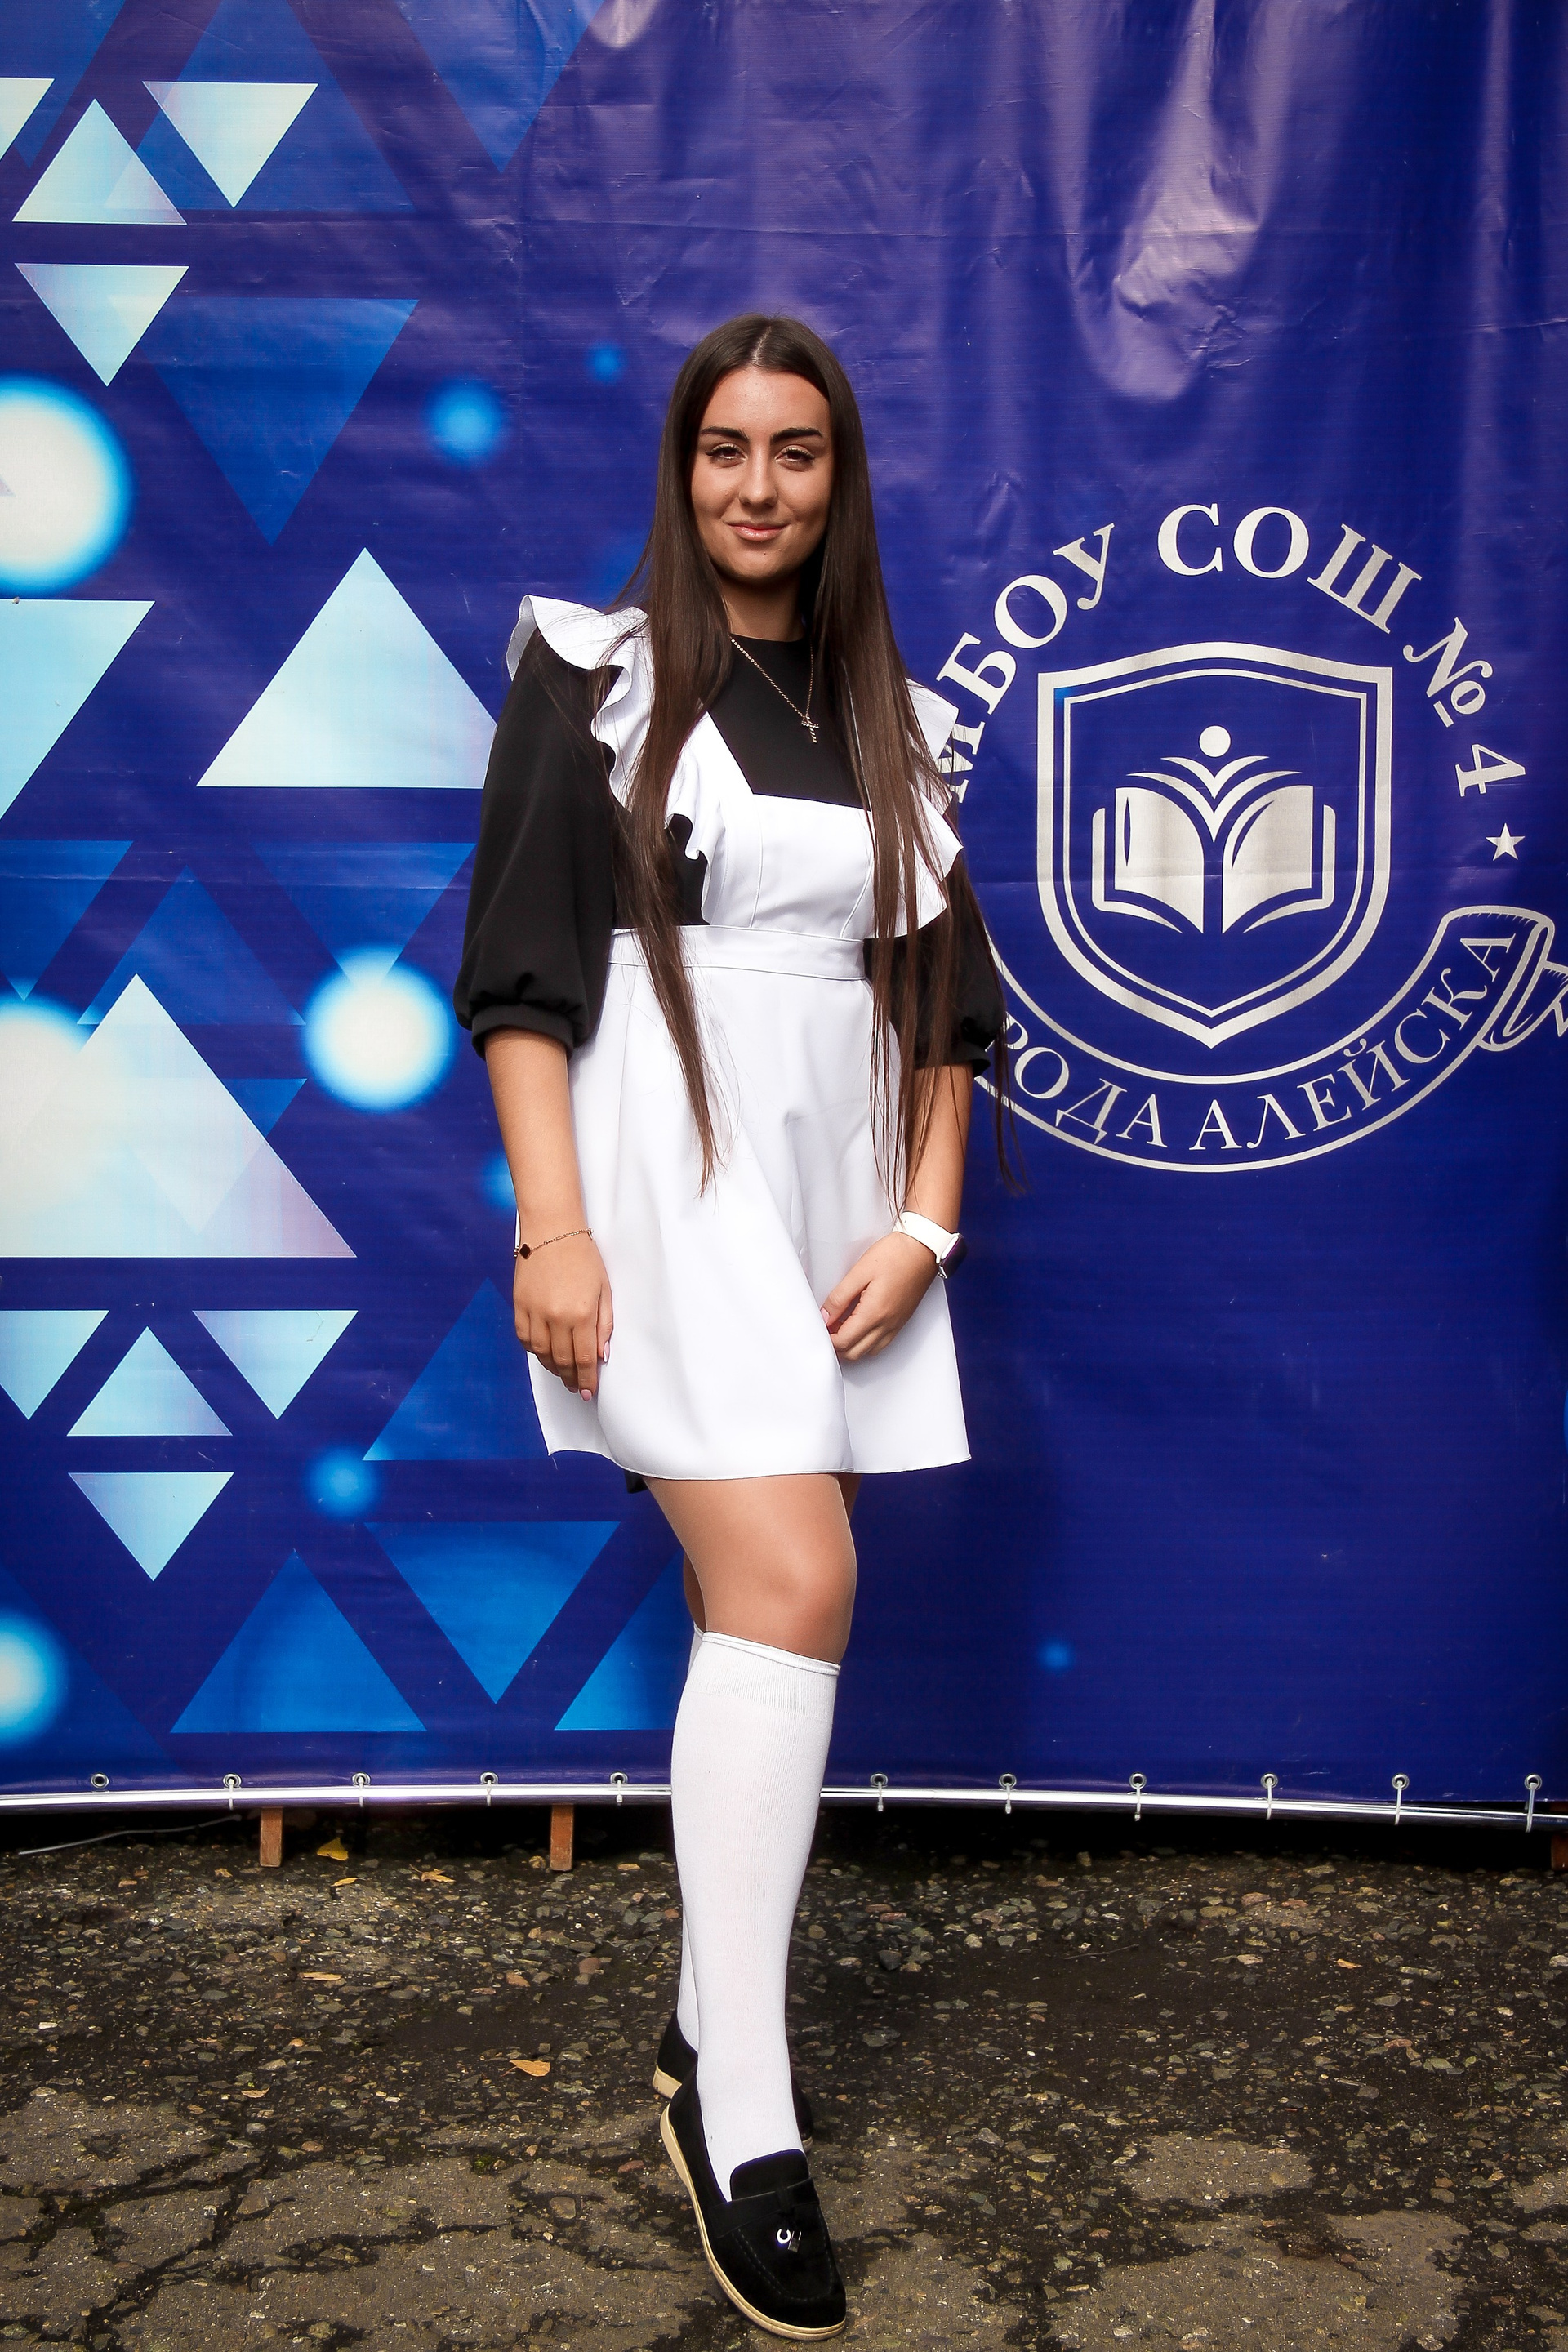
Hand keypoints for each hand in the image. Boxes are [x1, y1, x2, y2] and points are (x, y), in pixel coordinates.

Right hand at [514, 1234, 612, 1399]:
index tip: (588, 1392)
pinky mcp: (519, 1305)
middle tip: (576, 1387)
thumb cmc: (584, 1257)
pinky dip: (533, 1350)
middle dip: (571, 1378)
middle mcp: (556, 1317)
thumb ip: (604, 1325)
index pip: (585, 1358)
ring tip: (562, 1372)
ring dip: (552, 1367)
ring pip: (541, 1353)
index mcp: (582, 1313)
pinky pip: (524, 1338)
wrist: (552, 1230)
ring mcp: (535, 1312)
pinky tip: (543, 1353)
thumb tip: (602, 1355)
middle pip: (562, 1360)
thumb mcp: (604, 1290)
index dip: (587, 1379)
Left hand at [820, 1231, 937, 1362]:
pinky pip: (881, 1344)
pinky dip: (866, 1343)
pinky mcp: (901, 1321)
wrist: (923, 1249)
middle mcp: (886, 1324)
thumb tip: (824, 1316)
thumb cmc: (895, 1255)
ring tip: (840, 1327)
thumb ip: (839, 1297)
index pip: (843, 1342)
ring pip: (868, 1352)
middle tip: (826, 1328)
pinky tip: (858, 1327)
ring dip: (851, 1346)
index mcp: (874, 1313)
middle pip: (854, 1353)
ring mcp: (896, 1325)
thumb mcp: (860, 1272)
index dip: (826, 1339)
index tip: (818, 1326)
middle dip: (836, 1346)